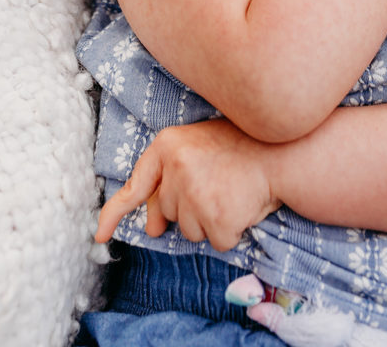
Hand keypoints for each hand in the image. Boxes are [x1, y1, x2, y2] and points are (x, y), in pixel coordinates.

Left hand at [95, 119, 280, 252]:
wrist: (285, 147)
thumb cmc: (242, 146)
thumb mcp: (198, 148)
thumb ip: (168, 181)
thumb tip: (150, 228)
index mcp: (167, 145)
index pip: (135, 185)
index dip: (114, 213)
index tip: (100, 236)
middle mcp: (176, 168)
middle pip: (169, 213)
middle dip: (191, 206)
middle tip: (220, 182)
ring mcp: (196, 194)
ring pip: (190, 231)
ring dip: (211, 219)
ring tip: (233, 191)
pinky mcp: (217, 218)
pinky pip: (217, 241)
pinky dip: (232, 231)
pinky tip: (244, 206)